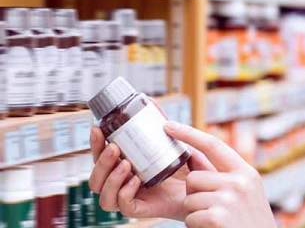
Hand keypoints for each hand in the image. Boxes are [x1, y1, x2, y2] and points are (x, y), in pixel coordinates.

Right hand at [88, 127, 214, 220]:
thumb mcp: (172, 141)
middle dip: (101, 161)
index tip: (98, 128)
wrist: (202, 186)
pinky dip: (125, 193)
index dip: (95, 144)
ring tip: (127, 164)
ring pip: (103, 195)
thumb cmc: (185, 165)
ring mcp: (130, 197)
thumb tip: (150, 101)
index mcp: (124, 166)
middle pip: (96, 177)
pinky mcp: (140, 209)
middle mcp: (122, 183)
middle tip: (115, 147)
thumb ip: (159, 123)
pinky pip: (123, 206)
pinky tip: (135, 181)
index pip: (101, 158)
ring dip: (110, 178)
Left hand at [164, 121, 276, 227]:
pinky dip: (195, 226)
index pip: (214, 145)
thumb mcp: (246, 194)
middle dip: (195, 194)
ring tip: (215, 222)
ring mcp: (229, 198)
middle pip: (195, 177)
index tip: (167, 125)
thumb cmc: (249, 223)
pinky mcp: (217, 216)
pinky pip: (190, 216)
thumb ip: (225, 176)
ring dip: (195, 213)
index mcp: (246, 173)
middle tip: (212, 210)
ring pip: (189, 198)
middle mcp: (239, 181)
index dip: (189, 133)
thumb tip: (193, 158)